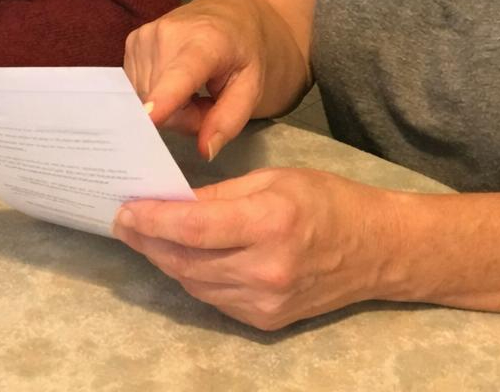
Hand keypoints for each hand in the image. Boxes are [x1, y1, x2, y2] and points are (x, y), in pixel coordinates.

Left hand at [113, 168, 399, 329]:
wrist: (375, 248)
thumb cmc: (325, 200)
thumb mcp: (273, 178)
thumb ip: (220, 193)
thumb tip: (173, 201)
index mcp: (270, 223)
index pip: (195, 228)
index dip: (153, 220)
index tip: (125, 209)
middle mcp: (266, 269)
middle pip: (186, 260)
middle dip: (148, 240)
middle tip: (123, 220)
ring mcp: (266, 301)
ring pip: (194, 283)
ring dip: (164, 259)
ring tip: (144, 235)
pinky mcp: (266, 320)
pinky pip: (213, 298)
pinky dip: (191, 276)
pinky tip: (181, 256)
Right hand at [125, 0, 269, 160]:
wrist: (233, 11)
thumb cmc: (246, 50)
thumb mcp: (252, 87)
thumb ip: (229, 119)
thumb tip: (203, 150)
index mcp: (205, 41)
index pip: (181, 74)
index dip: (164, 98)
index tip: (149, 116)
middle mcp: (166, 34)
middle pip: (162, 104)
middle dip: (184, 116)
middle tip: (208, 102)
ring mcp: (143, 36)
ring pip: (146, 100)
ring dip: (170, 106)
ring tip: (194, 88)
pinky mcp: (131, 42)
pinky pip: (137, 89)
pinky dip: (157, 93)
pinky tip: (175, 80)